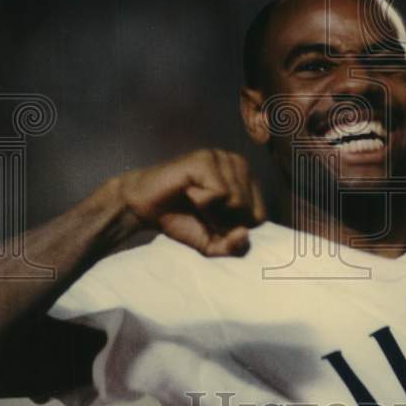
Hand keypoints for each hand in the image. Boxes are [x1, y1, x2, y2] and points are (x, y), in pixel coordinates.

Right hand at [116, 149, 266, 256]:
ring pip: (237, 200)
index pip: (260, 216)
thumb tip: (244, 234)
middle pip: (248, 210)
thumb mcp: (212, 243)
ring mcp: (222, 158)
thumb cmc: (181, 220)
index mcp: (246, 181)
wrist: (145, 207)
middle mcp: (238, 164)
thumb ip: (233, 247)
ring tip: (194, 200)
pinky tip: (188, 191)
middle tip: (200, 211)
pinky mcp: (205, 159)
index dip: (235, 229)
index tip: (213, 222)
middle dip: (223, 221)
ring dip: (211, 211)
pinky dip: (202, 201)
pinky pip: (219, 192)